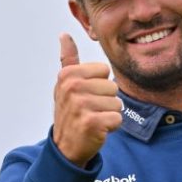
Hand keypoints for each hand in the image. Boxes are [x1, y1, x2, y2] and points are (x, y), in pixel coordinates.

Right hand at [53, 33, 122, 166]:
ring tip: (93, 119)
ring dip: (109, 114)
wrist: (65, 146)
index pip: (104, 71)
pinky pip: (117, 119)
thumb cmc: (70, 111)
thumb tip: (64, 35)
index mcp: (68, 74)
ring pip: (117, 103)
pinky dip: (111, 127)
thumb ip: (69, 59)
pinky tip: (97, 129)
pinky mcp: (91, 122)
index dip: (100, 85)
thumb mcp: (66, 83)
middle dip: (106, 101)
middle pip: (113, 87)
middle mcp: (72, 88)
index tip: (86, 96)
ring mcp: (80, 105)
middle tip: (89, 111)